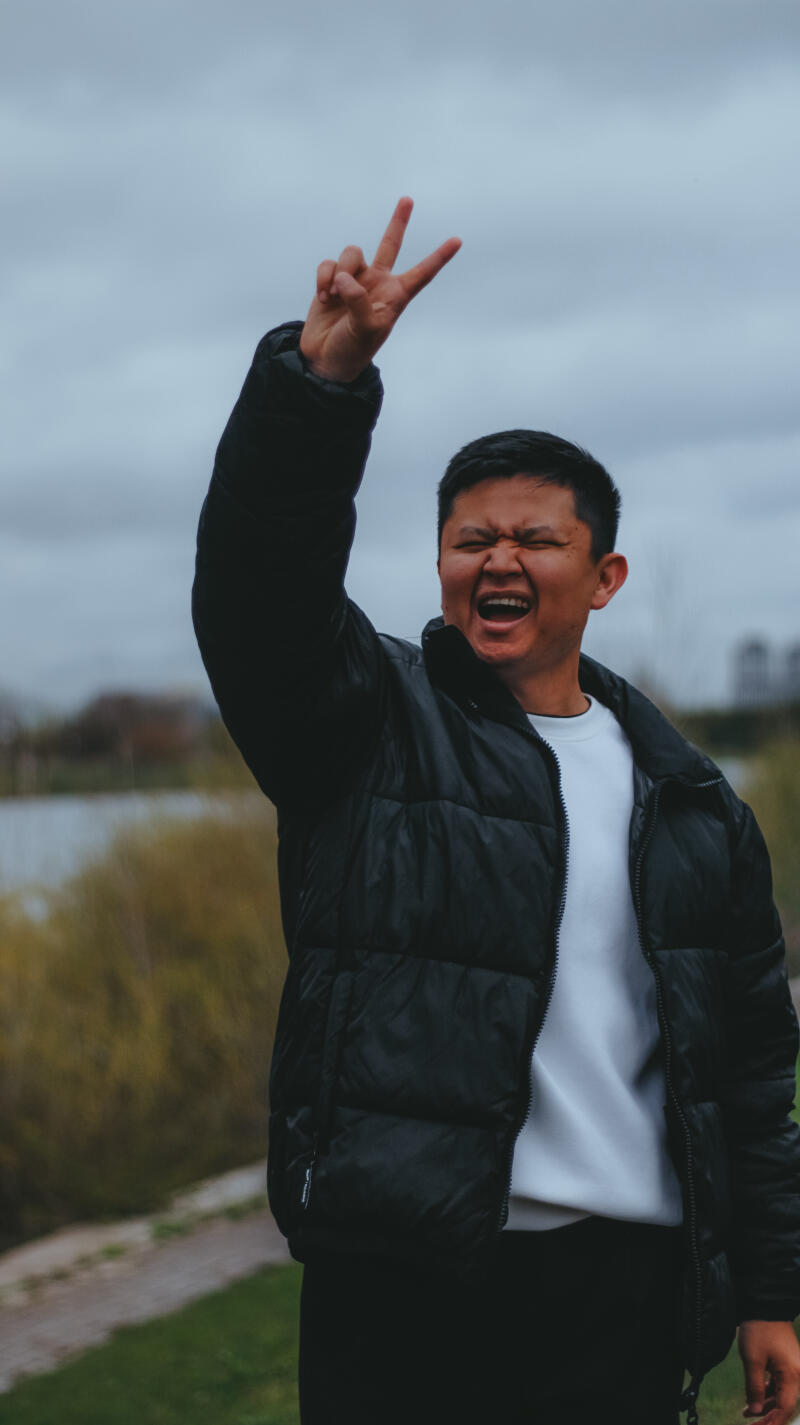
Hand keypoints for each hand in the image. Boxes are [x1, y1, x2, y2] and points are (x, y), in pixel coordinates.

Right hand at [299, 196, 460, 383]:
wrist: (325, 359)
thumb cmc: (353, 349)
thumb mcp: (365, 329)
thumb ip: (359, 300)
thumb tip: (344, 277)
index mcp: (396, 296)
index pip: (422, 273)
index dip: (439, 257)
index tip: (457, 240)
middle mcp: (378, 283)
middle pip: (391, 244)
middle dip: (398, 222)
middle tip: (408, 200)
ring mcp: (355, 280)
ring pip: (351, 253)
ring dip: (338, 271)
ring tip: (333, 296)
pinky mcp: (332, 280)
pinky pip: (328, 264)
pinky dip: (323, 278)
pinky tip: (323, 297)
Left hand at [738, 1320, 799, 1422]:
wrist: (764, 1305)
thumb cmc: (758, 1330)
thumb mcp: (752, 1360)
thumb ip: (754, 1388)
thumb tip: (754, 1411)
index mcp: (792, 1375)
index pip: (785, 1408)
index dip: (771, 1422)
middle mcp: (797, 1374)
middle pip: (785, 1404)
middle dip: (768, 1417)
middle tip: (750, 1424)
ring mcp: (792, 1368)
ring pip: (781, 1396)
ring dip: (765, 1406)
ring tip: (746, 1413)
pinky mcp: (786, 1364)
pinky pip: (779, 1385)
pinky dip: (767, 1393)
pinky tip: (753, 1399)